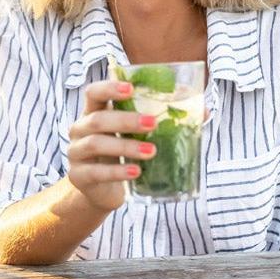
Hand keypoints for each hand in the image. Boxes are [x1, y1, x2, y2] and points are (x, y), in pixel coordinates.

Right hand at [66, 80, 157, 212]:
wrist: (103, 191)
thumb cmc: (122, 155)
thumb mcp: (136, 136)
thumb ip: (162, 120)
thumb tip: (203, 110)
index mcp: (94, 112)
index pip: (93, 92)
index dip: (109, 88)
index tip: (131, 89)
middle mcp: (80, 129)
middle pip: (98, 119)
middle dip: (126, 120)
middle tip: (152, 123)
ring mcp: (76, 153)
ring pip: (96, 144)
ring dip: (126, 146)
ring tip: (152, 152)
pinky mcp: (79, 176)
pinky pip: (97, 172)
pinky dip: (118, 172)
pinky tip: (136, 172)